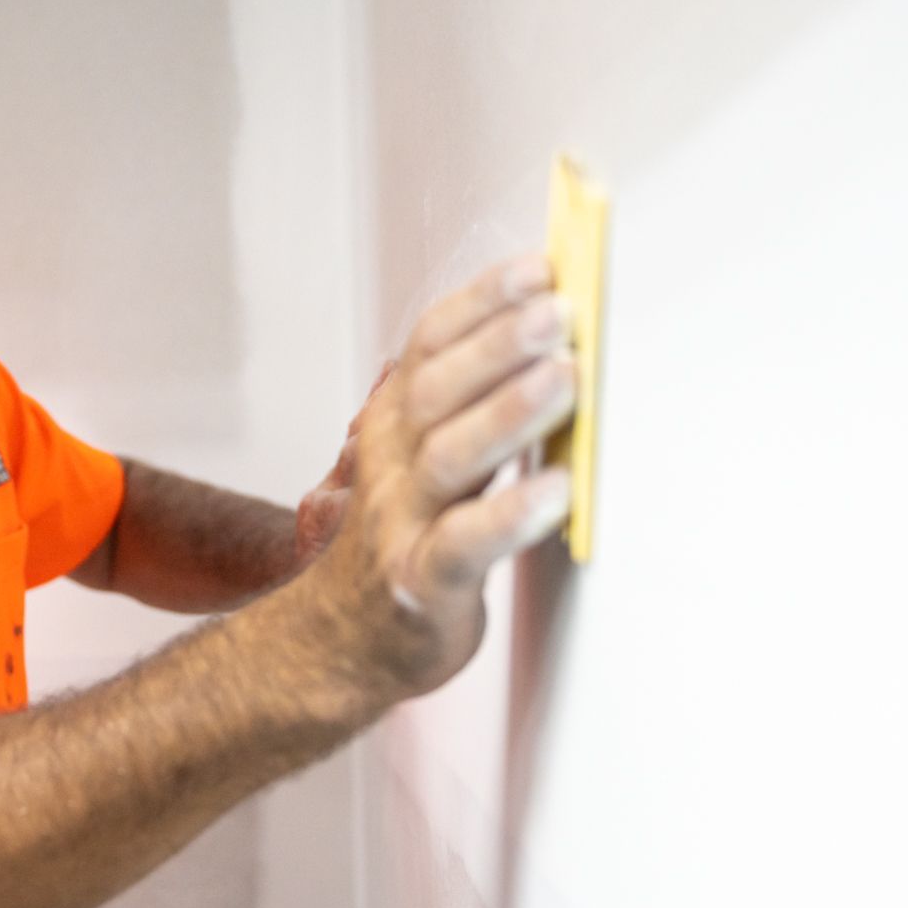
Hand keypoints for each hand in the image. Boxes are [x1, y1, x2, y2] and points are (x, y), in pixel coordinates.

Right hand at [307, 253, 576, 703]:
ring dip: (509, 413)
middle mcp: (392, 463)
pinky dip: (509, 516)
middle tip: (560, 310)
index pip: (429, 343)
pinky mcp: (421, 584)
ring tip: (566, 378)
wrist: (342, 641)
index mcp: (395, 422)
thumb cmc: (408, 537)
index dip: (481, 301)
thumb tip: (557, 335)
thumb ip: (475, 404)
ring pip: (449, 459)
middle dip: (500, 344)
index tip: (539, 266)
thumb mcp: (426, 458)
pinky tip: (558, 493)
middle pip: (438, 391)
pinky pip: (463, 545)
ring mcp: (401, 523)